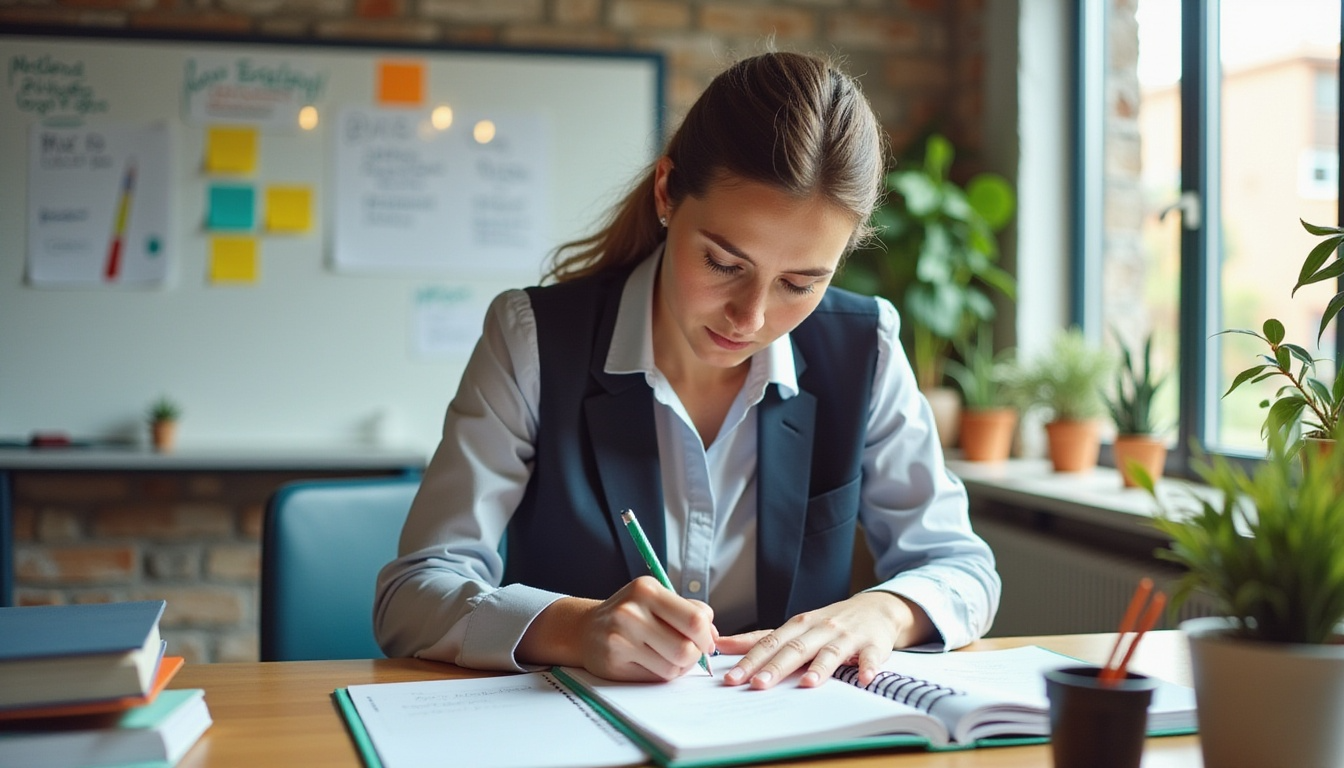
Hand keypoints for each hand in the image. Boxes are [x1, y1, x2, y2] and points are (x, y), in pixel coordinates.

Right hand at [522, 576, 716, 681]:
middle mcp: (631, 611)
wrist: (584, 629)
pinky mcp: (613, 662)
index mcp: (646, 589)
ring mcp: (619, 638)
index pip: (695, 619)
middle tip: (689, 653)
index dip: (707, 636)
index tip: (705, 641)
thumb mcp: (656, 599)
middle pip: (686, 648)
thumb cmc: (630, 614)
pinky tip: (652, 663)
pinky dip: (661, 674)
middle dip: (694, 656)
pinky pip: (655, 677)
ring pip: (673, 667)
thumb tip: (714, 636)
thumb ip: (689, 610)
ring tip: (669, 657)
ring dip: (679, 667)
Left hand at [715, 592, 932, 689]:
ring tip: (807, 683)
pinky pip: (870, 657)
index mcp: (798, 625)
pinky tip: (864, 678)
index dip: (750, 659)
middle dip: (775, 667)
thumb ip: (762, 638)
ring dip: (819, 668)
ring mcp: (846, 637)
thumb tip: (722, 644)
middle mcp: (820, 629)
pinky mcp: (872, 645)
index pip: (769, 643)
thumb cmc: (829, 622)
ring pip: (830, 652)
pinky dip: (868, 667)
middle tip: (758, 684)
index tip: (732, 677)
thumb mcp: (795, 626)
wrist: (876, 608)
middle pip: (795, 649)